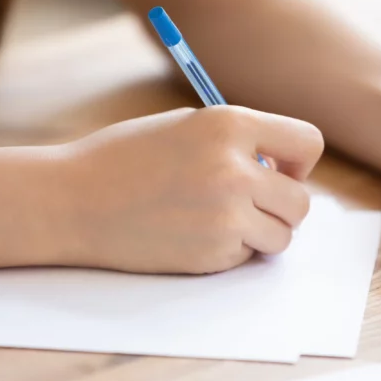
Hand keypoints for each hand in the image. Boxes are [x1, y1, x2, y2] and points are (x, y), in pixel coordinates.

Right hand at [48, 106, 323, 273]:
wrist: (72, 201)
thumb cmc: (126, 159)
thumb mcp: (185, 127)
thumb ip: (236, 143)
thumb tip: (283, 170)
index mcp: (230, 124)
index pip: (308, 142)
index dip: (298, 161)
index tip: (278, 169)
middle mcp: (235, 169)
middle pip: (301, 200)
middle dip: (282, 206)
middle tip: (250, 204)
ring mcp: (227, 216)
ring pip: (283, 235)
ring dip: (261, 233)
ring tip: (219, 221)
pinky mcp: (213, 253)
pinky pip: (247, 256)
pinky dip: (230, 251)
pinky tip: (192, 234)